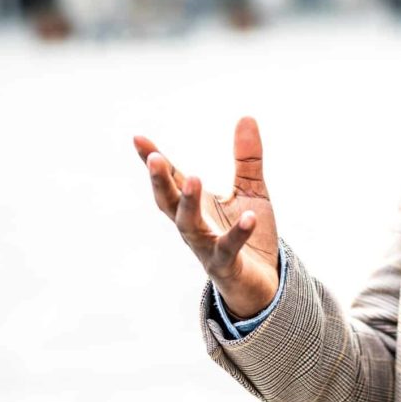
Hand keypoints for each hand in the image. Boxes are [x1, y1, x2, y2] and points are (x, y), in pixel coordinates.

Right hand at [134, 116, 280, 318]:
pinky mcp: (227, 266)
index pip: (171, 179)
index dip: (154, 160)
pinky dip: (238, 233)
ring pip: (189, 227)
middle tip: (155, 158)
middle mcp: (194, 227)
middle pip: (168, 203)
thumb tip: (246, 117)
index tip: (138, 138)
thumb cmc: (251, 236)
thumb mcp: (252, 190)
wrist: (263, 284)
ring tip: (194, 178)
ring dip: (188, 203)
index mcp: (196, 206)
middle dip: (160, 181)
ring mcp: (207, 248)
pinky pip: (229, 249)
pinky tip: (250, 217)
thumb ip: (247, 158)